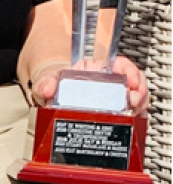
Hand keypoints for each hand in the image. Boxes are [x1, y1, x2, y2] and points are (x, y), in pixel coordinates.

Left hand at [30, 56, 149, 114]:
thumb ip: (45, 84)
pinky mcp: (116, 111)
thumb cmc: (53, 86)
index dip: (129, 70)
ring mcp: (114, 97)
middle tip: (133, 101)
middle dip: (138, 91)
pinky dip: (136, 116)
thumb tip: (47, 90)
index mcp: (94, 70)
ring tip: (134, 110)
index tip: (131, 81)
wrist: (51, 98)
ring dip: (139, 104)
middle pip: (134, 82)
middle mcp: (108, 81)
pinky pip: (133, 112)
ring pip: (137, 97)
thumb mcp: (46, 82)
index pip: (119, 64)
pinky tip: (133, 119)